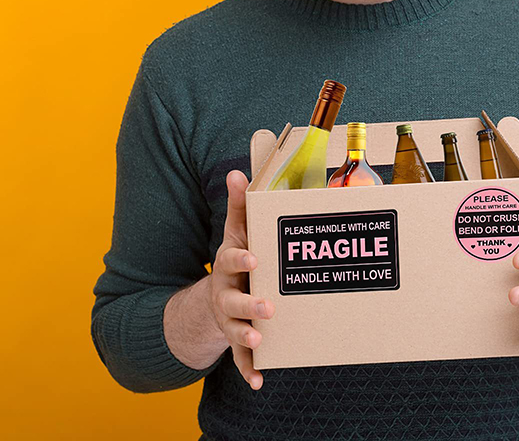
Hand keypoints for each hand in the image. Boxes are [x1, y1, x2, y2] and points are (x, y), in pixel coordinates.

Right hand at [208, 169, 275, 389]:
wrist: (214, 296)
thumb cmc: (238, 257)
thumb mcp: (237, 231)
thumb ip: (240, 204)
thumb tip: (237, 172)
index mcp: (229, 265)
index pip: (231, 259)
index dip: (242, 259)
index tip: (255, 257)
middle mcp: (225, 293)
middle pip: (234, 300)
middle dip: (249, 303)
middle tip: (268, 307)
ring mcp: (229, 319)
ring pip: (236, 330)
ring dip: (247, 337)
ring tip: (261, 341)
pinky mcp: (235, 340)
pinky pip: (239, 358)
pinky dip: (247, 371)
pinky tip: (259, 382)